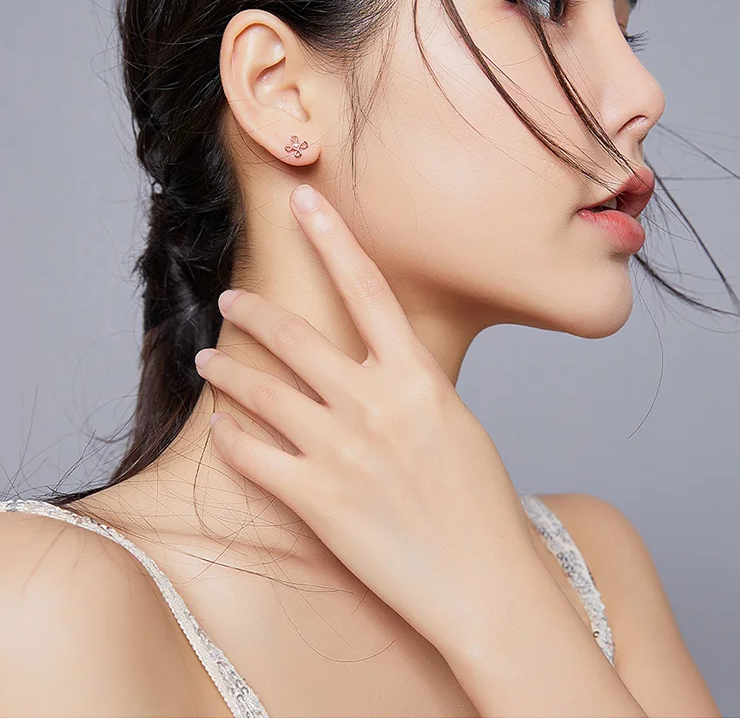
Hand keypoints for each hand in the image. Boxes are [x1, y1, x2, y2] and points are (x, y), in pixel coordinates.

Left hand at [195, 183, 538, 651]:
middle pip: (296, 337)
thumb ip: (411, 388)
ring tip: (207, 360)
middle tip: (231, 298)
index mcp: (418, 379)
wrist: (485, 584)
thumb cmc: (481, 505)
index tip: (304, 202)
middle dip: (254, 311)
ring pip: (262, 392)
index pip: (368, 289)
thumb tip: (374, 367)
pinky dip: (231, 436)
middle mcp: (375, 405)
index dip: (333, 239)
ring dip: (227, 370)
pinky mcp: (316, 501)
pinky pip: (253, 456)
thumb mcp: (455, 425)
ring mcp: (342, 452)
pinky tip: (222, 427)